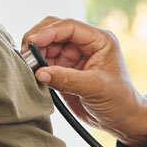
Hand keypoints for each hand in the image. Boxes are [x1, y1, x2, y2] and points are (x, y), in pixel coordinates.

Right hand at [21, 17, 146, 146]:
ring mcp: (74, 56)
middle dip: (38, 40)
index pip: (69, 26)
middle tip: (25, 55)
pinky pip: (46, 62)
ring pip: (47, 46)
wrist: (121, 120)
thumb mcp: (94, 88)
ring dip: (35, 54)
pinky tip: (32, 73)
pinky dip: (37, 66)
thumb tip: (39, 72)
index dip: (48, 32)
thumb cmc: (118, 101)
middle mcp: (86, 44)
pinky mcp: (65, 69)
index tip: (32, 42)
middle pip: (54, 31)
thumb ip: (66, 79)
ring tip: (28, 67)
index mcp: (99, 40)